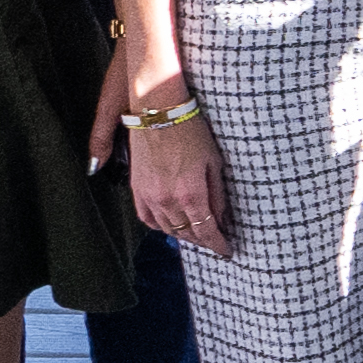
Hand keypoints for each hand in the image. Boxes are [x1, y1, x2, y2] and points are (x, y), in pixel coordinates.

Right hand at [121, 92, 240, 262]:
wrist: (159, 112)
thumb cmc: (190, 131)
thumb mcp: (213, 162)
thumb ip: (217, 194)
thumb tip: (220, 218)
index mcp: (190, 193)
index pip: (206, 231)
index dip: (217, 244)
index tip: (226, 251)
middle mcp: (167, 200)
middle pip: (186, 233)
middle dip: (203, 240)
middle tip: (214, 241)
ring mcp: (149, 195)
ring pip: (166, 228)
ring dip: (182, 234)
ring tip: (196, 233)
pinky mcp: (136, 188)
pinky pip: (146, 218)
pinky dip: (159, 226)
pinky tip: (169, 224)